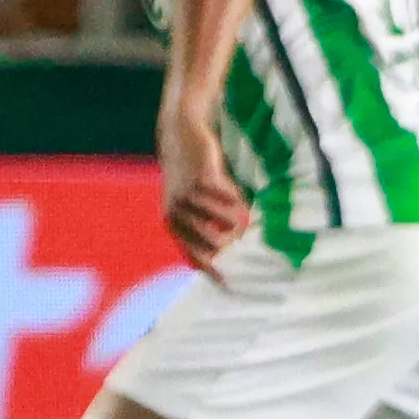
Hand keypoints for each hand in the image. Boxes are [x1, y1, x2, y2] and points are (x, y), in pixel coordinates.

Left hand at [157, 109, 248, 273]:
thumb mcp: (188, 202)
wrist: (181, 136)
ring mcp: (189, 196)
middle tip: (245, 232)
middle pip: (214, 243)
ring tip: (245, 211)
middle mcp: (177, 212)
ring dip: (239, 217)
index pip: (193, 255)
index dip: (212, 270)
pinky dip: (238, 198)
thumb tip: (222, 250)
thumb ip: (200, 224)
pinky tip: (237, 193)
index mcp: (172, 222)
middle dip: (234, 240)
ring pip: (227, 221)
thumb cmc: (188, 174)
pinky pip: (232, 199)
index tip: (229, 283)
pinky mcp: (204, 180)